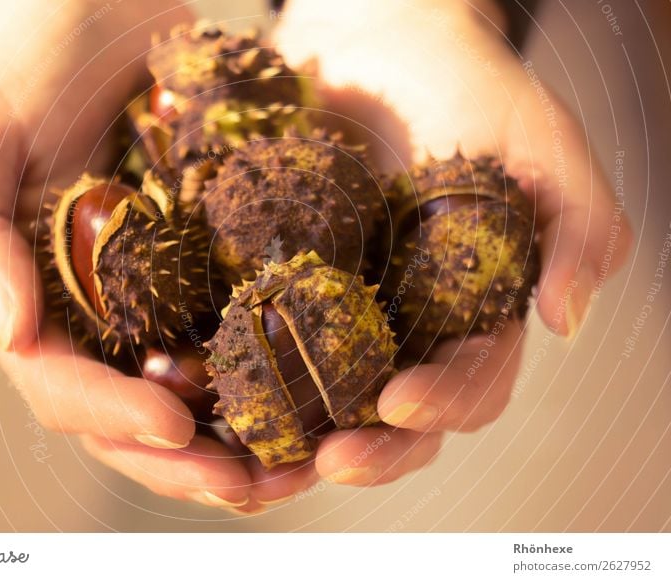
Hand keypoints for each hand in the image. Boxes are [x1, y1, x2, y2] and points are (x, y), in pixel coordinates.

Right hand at [0, 0, 318, 509]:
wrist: (109, 3)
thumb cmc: (35, 56)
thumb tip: (9, 330)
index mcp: (34, 295)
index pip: (60, 383)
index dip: (111, 414)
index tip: (177, 423)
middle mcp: (94, 312)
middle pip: (129, 415)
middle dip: (185, 460)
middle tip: (253, 485)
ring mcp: (154, 296)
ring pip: (190, 394)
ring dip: (238, 444)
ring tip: (295, 468)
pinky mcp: (208, 268)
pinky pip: (237, 338)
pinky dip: (271, 380)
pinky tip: (314, 402)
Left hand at [275, 0, 632, 485]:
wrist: (379, 43)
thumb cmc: (469, 88)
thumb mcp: (541, 144)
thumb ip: (578, 226)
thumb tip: (567, 319)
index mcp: (473, 313)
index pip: (471, 383)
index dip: (443, 403)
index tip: (398, 400)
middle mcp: (408, 328)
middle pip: (396, 417)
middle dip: (369, 448)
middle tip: (328, 460)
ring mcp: (342, 313)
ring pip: (325, 404)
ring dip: (295, 447)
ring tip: (256, 470)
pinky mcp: (283, 286)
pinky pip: (261, 346)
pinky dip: (240, 382)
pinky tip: (208, 400)